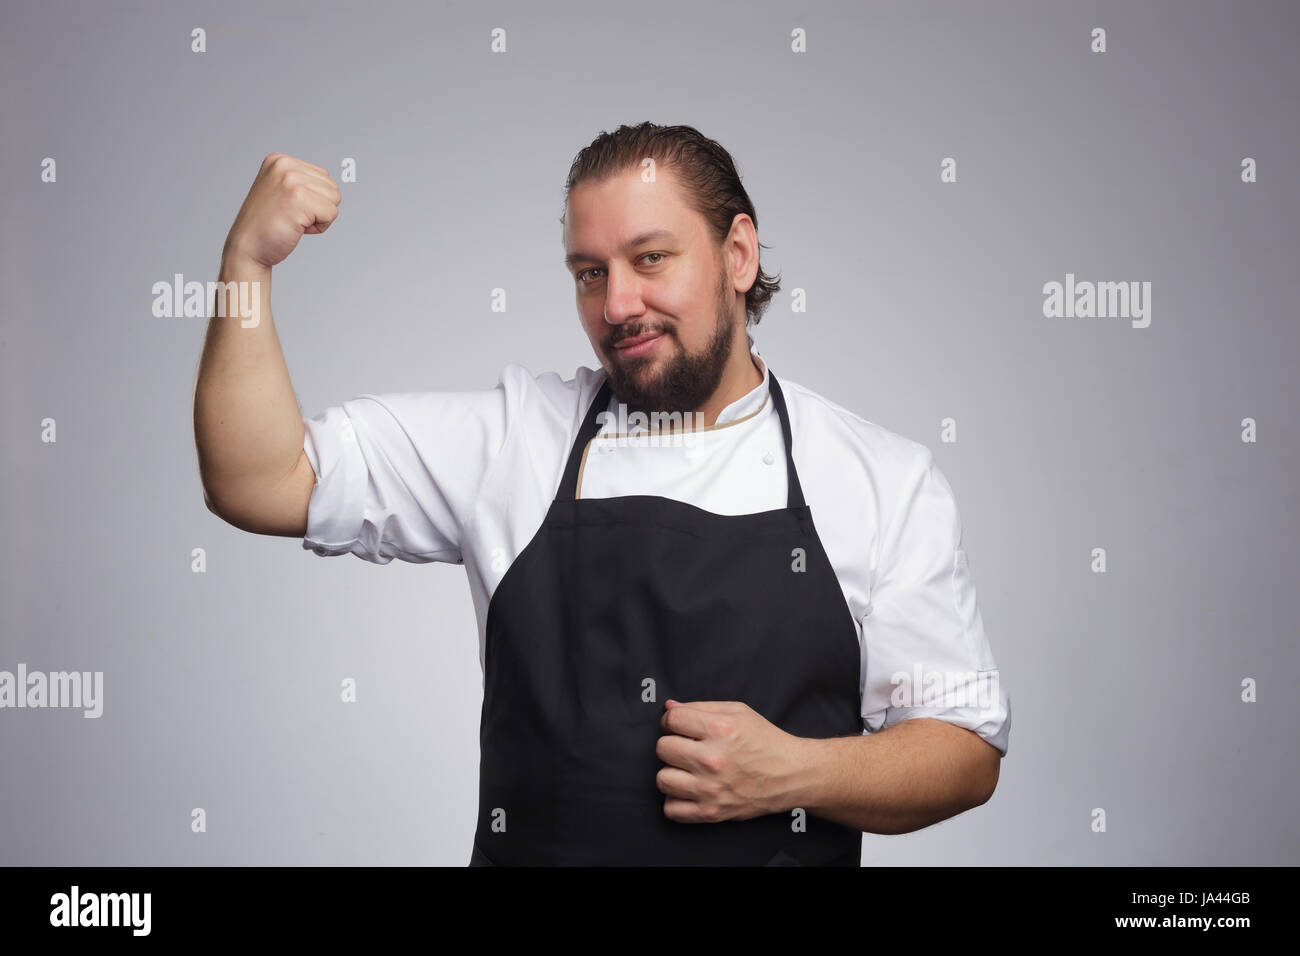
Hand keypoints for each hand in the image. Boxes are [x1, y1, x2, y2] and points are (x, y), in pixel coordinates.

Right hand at [223, 153, 340, 270]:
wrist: (248, 247)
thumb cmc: (266, 225)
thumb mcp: (280, 190)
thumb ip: (302, 181)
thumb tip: (332, 185)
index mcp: (279, 161)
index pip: (323, 176)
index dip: (313, 198)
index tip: (289, 206)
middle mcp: (285, 166)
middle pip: (332, 186)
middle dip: (318, 207)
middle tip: (292, 216)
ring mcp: (291, 180)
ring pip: (334, 199)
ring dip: (319, 216)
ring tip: (294, 220)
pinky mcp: (300, 198)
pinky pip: (332, 213)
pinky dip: (320, 227)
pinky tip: (297, 227)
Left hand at [656, 699, 803, 822]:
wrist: (792, 775)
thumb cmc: (766, 741)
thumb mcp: (738, 712)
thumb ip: (701, 707)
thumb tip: (668, 707)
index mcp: (720, 730)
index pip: (671, 719)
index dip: (672, 720)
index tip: (679, 726)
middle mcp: (713, 760)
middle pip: (663, 748)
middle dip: (673, 744)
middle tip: (688, 747)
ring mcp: (711, 789)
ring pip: (662, 779)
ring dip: (672, 772)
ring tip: (688, 769)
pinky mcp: (712, 812)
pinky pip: (671, 809)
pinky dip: (676, 800)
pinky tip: (689, 790)